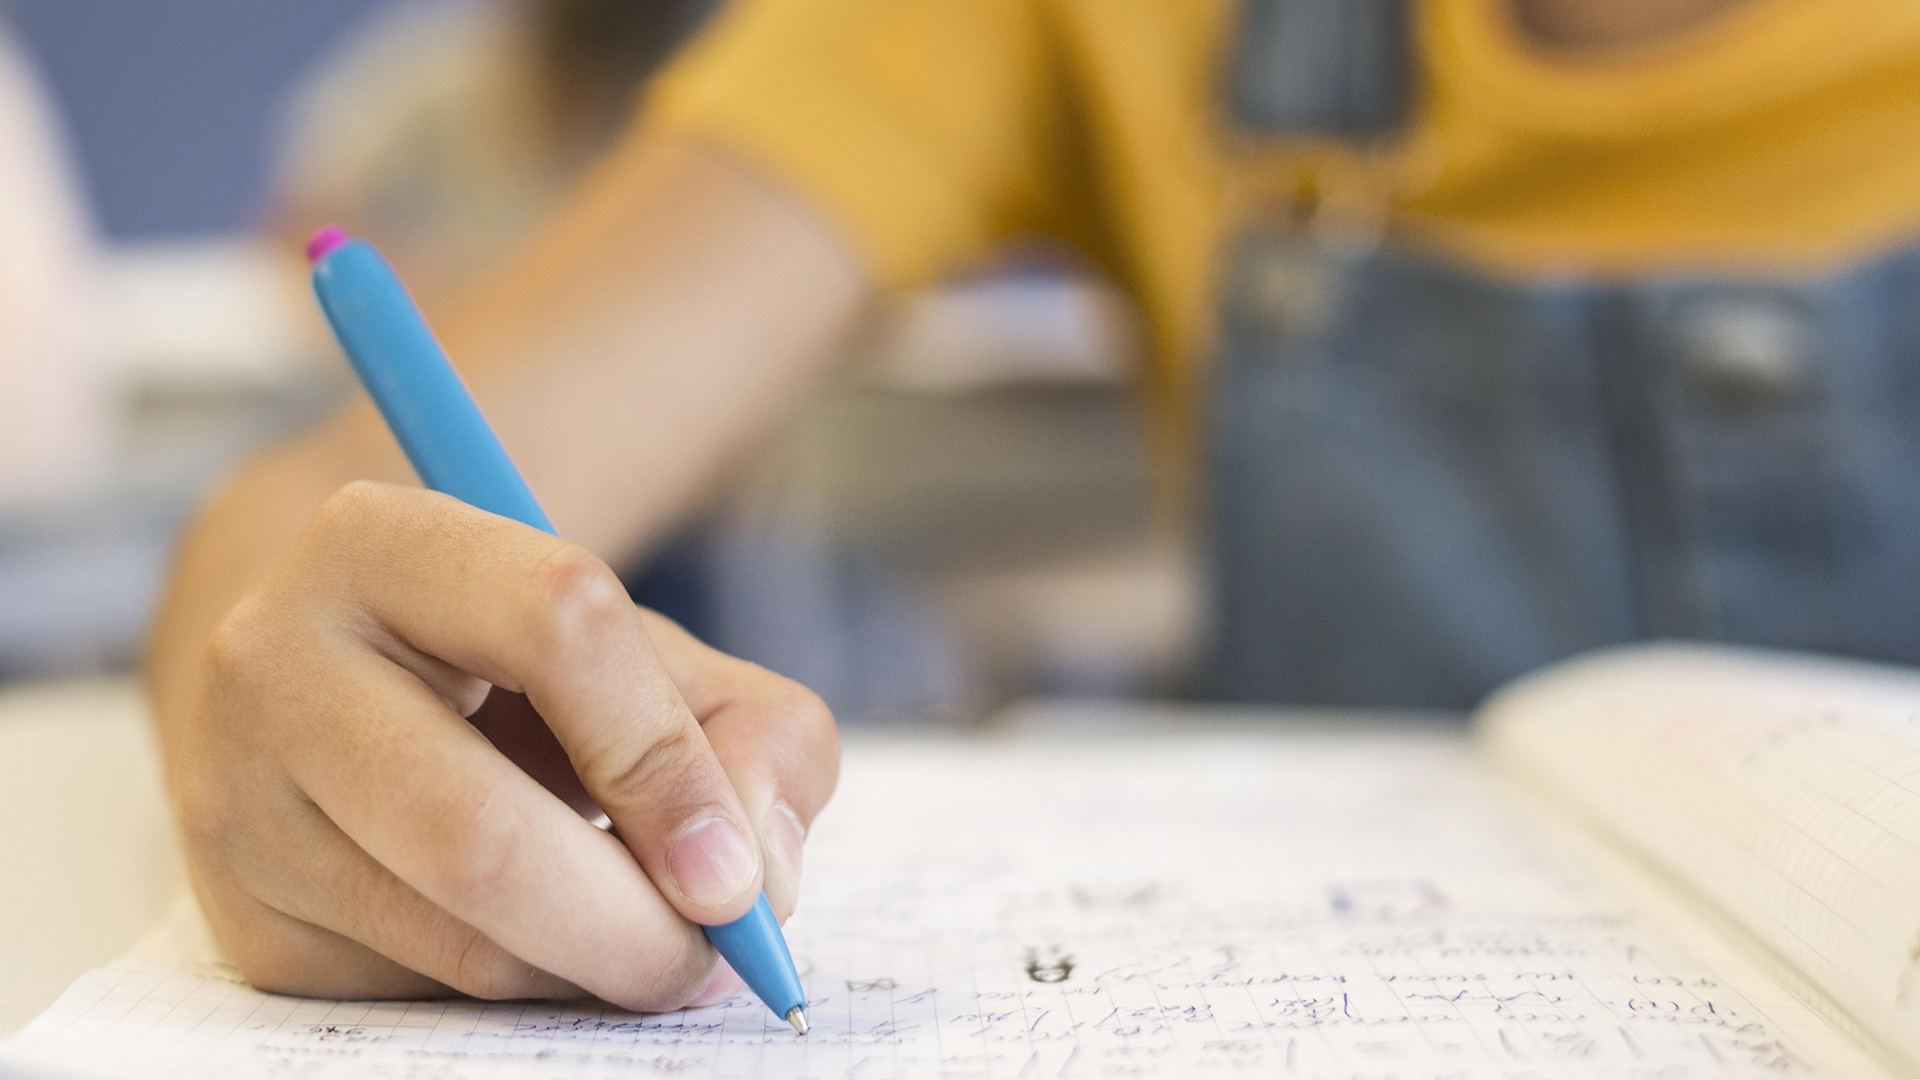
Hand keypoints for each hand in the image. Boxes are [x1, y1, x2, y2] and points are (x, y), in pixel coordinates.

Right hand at [161, 481, 838, 1008]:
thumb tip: (752, 873)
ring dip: (591, 965)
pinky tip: (547, 937)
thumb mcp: (652, 655)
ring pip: (459, 935)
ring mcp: (241, 798)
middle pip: (482, 832)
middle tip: (714, 958)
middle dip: (633, 923)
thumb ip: (753, 733)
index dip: (666, 760)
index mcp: (383, 540)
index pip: (558, 626)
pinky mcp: (246, 919)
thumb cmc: (525, 670)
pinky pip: (421, 993)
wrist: (344, 692)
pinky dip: (526, 987)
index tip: (736, 867)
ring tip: (644, 935)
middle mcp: (275, 659)